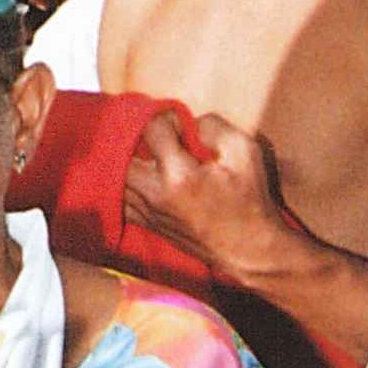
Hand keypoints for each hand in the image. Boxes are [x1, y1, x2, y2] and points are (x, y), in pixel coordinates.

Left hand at [125, 102, 305, 288]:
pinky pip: (120, 196)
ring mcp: (148, 212)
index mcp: (180, 175)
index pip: (152, 129)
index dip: (167, 118)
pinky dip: (127, 181)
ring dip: (131, 157)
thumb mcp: (245, 152)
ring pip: (117, 174)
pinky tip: (146, 174)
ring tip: (153, 153)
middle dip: (140, 136)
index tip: (182, 126)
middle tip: (160, 136)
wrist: (248, 249)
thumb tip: (187, 121)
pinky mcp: (147, 223)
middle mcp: (155, 195)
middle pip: (122, 151)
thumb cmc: (250, 200)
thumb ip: (213, 126)